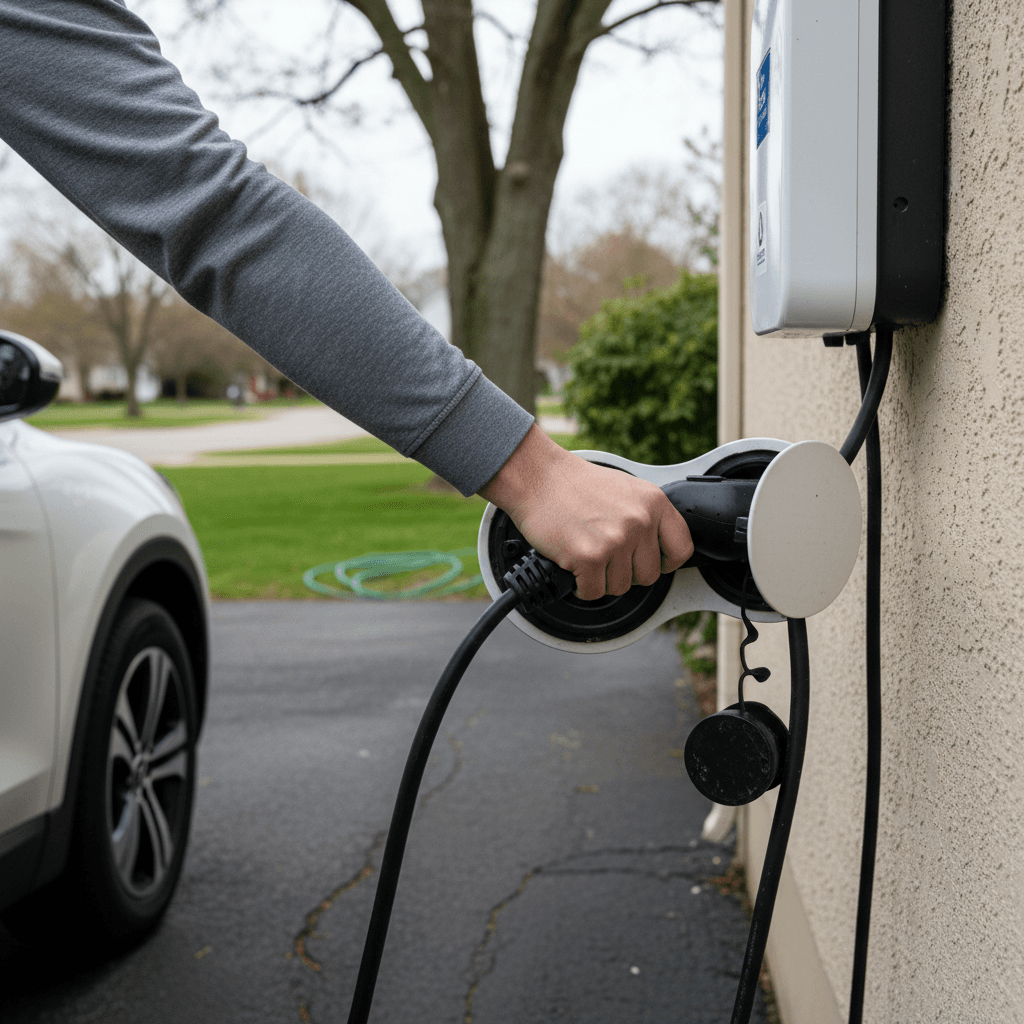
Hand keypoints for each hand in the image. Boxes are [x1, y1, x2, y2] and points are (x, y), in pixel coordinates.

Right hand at [478, 425, 693, 600]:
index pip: (682, 549)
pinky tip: (573, 564)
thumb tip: (657, 549)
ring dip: (601, 578)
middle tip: (606, 556)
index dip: (666, 562)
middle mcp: (639, 521)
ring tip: (586, 553)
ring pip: (620, 587)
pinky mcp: (589, 557)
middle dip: (626, 572)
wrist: (537, 477)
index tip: (651, 561)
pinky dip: (581, 586)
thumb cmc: (574, 484)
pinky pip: (594, 592)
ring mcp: (615, 540)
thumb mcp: (625, 489)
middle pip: (649, 576)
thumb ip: (646, 517)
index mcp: (654, 502)